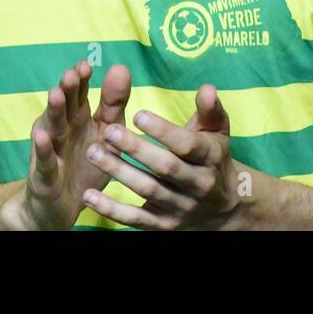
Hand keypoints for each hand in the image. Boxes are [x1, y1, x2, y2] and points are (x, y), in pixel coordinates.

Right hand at [13, 61, 131, 230]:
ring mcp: (50, 151)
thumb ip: (114, 103)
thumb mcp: (106, 133)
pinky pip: (44, 161)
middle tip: (71, 73)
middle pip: (64, 106)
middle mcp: (60, 129)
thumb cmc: (85, 163)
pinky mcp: (44, 176)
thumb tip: (121, 67)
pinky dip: (42, 149)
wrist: (62, 206)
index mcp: (76, 118)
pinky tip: (42, 137)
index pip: (78, 93)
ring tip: (56, 94)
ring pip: (51, 129)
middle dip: (67, 89)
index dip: (81, 79)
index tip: (86, 64)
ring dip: (53, 112)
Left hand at [81, 83, 242, 229]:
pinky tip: (89, 195)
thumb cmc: (212, 157)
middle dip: (135, 149)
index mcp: (210, 157)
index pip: (187, 145)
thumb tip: (207, 87)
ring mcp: (181, 208)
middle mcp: (198, 184)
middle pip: (165, 167)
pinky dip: (111, 210)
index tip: (138, 115)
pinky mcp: (164, 225)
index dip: (163, 131)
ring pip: (147, 190)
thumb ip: (210, 109)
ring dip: (119, 172)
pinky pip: (136, 219)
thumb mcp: (217, 132)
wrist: (223, 207)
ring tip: (94, 152)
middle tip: (108, 131)